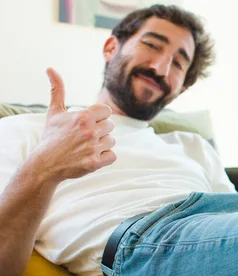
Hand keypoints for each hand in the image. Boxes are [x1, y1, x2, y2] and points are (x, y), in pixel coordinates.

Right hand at [32, 68, 116, 182]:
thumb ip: (57, 90)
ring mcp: (92, 148)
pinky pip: (112, 156)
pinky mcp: (94, 163)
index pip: (107, 111)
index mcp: (83, 117)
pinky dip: (104, 158)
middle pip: (110, 126)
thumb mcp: (54, 112)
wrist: (45, 164)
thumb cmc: (51, 136)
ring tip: (86, 147)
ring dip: (102, 144)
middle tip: (85, 137)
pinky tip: (91, 156)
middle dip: (100, 131)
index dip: (99, 117)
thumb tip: (50, 68)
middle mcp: (89, 131)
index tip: (88, 122)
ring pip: (112, 141)